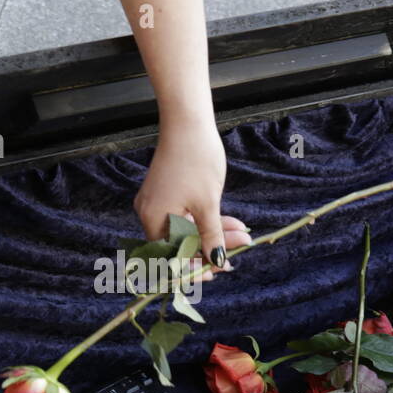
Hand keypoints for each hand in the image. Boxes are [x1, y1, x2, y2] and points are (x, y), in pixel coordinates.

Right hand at [134, 119, 251, 266]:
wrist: (188, 123)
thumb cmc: (196, 160)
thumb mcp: (208, 204)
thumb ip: (211, 237)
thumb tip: (217, 262)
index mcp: (154, 221)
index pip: (171, 258)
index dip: (196, 268)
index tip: (220, 270)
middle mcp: (150, 215)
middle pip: (180, 245)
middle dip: (211, 249)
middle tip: (238, 251)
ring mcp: (157, 204)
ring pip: (187, 231)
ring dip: (213, 234)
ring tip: (243, 234)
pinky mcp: (166, 194)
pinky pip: (186, 217)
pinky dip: (206, 221)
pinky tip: (232, 223)